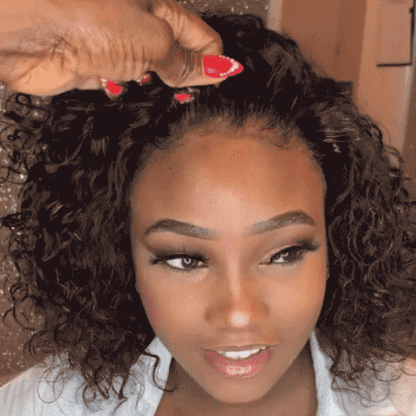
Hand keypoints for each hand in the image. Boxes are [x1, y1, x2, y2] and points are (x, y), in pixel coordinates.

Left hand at [0, 0, 241, 95]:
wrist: (26, 33)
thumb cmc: (83, 17)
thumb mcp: (151, 40)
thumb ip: (185, 60)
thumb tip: (219, 68)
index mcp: (159, 6)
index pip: (202, 37)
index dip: (214, 61)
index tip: (222, 82)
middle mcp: (141, 25)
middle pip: (177, 57)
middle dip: (184, 78)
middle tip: (185, 93)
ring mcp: (119, 48)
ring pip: (152, 75)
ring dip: (156, 88)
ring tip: (150, 88)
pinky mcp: (98, 70)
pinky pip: (125, 86)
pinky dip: (129, 93)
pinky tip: (124, 89)